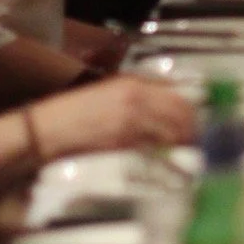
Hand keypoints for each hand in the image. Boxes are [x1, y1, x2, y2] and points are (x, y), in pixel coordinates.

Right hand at [32, 76, 196, 161]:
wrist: (47, 130)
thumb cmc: (74, 111)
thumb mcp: (107, 90)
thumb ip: (137, 92)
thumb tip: (166, 102)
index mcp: (132, 83)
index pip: (176, 94)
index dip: (191, 109)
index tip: (196, 119)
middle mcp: (135, 99)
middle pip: (181, 113)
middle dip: (193, 127)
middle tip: (196, 138)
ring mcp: (130, 122)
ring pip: (171, 132)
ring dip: (182, 143)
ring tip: (185, 150)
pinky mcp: (123, 143)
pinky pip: (154, 149)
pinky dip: (164, 155)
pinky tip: (167, 159)